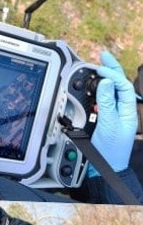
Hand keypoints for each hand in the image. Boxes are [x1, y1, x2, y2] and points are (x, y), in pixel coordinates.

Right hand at [90, 51, 138, 175]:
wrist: (105, 168)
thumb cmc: (110, 150)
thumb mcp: (108, 124)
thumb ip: (107, 103)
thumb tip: (106, 83)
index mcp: (129, 111)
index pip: (123, 86)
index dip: (113, 75)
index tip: (101, 68)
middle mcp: (123, 111)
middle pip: (120, 86)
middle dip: (112, 70)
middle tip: (103, 56)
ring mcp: (115, 115)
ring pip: (112, 92)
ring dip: (105, 79)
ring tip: (99, 68)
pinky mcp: (105, 121)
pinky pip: (103, 102)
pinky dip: (98, 93)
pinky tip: (95, 89)